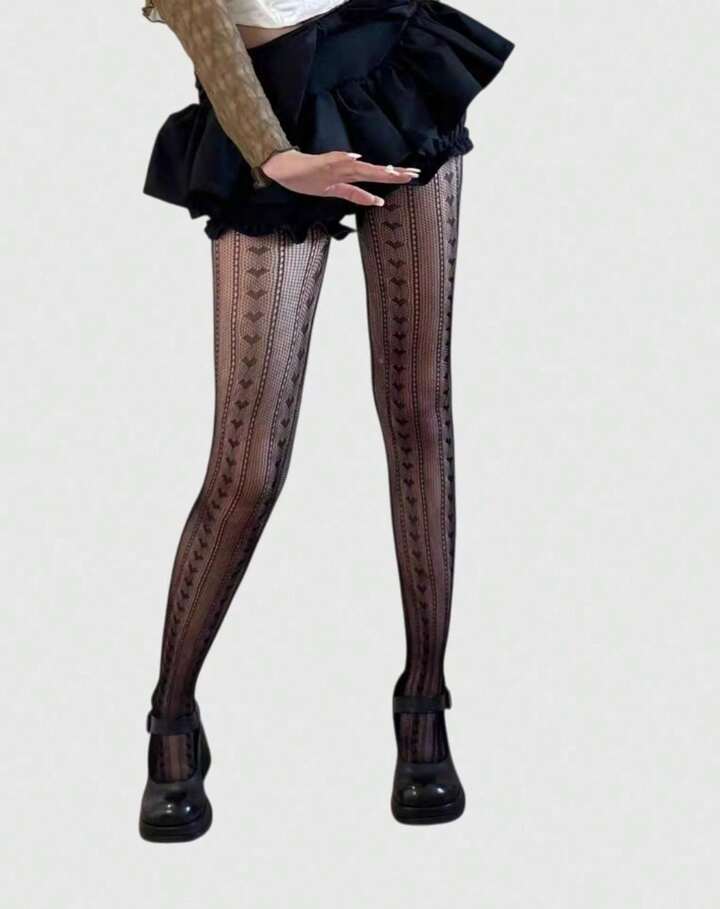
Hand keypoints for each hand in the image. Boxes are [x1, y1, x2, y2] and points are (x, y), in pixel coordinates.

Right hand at [260, 149, 420, 205]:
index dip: (394, 177)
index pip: (376, 176)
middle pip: (373, 171)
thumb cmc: (308, 178)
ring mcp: (333, 167)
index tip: (413, 176)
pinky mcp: (320, 164)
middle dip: (393, 173)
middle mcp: (345, 170)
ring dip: (374, 168)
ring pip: (358, 167)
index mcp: (349, 177)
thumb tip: (376, 200)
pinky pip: (333, 161)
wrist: (285, 169)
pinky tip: (356, 158)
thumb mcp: (334, 191)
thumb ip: (354, 194)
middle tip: (414, 174)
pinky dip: (345, 160)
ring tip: (392, 170)